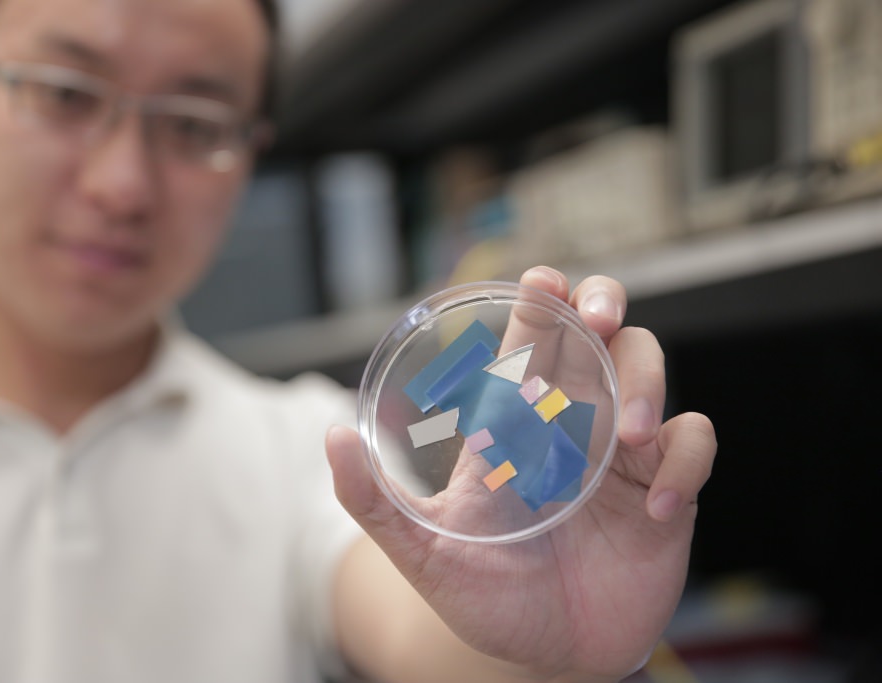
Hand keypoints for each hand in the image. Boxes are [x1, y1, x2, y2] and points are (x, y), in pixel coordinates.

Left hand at [326, 266, 715, 680]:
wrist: (549, 655)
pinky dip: (684, 461)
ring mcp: (622, 454)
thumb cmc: (488, 598)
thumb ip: (372, 501)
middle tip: (597, 314)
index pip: (532, 343)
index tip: (540, 285)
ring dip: (645, 382)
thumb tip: (331, 438)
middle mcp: (573, 423)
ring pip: (649, 371)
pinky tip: (657, 505)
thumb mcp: (423, 551)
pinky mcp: (666, 489)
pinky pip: (693, 444)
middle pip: (598, 334)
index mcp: (517, 424)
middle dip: (602, 307)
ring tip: (626, 433)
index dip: (541, 303)